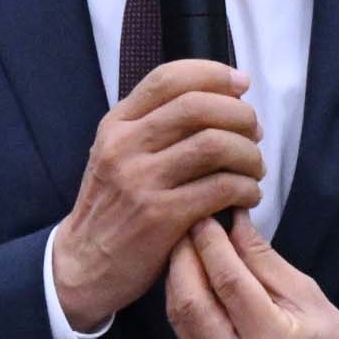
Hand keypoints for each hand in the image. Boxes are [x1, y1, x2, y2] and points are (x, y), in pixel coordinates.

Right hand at [53, 60, 261, 332]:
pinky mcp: (161, 217)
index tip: (241, 84)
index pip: (169, 78)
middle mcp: (125, 146)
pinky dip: (247, 188)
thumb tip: (220, 98)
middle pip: (198, 106)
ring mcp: (141, 180)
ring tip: (254, 169)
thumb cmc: (114, 207)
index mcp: (116, 124)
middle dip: (240, 115)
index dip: (213, 74)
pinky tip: (248, 196)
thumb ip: (154, 126)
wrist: (84, 265)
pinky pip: (221, 188)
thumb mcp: (118, 155)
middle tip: (255, 133)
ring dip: (249, 154)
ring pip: (214, 144)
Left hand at [162, 219, 338, 338]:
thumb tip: (235, 225)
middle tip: (188, 226)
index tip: (206, 217)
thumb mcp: (311, 298)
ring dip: (177, 278)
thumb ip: (266, 262)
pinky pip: (184, 337)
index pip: (228, 281)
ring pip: (179, 318)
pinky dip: (184, 304)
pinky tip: (191, 283)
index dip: (211, 243)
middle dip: (184, 257)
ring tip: (186, 249)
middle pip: (191, 300)